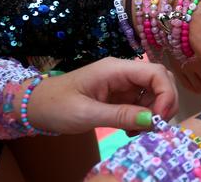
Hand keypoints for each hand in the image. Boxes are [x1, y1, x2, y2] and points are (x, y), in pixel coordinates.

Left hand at [26, 57, 177, 133]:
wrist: (34, 107)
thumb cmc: (56, 106)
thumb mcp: (86, 114)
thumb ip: (120, 116)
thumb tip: (152, 121)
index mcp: (116, 69)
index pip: (156, 72)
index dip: (166, 94)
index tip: (158, 119)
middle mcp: (124, 73)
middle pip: (160, 80)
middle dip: (165, 103)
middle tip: (154, 126)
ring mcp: (123, 84)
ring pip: (154, 93)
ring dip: (154, 113)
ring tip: (138, 131)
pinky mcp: (120, 96)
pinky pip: (143, 104)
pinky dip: (143, 118)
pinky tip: (131, 130)